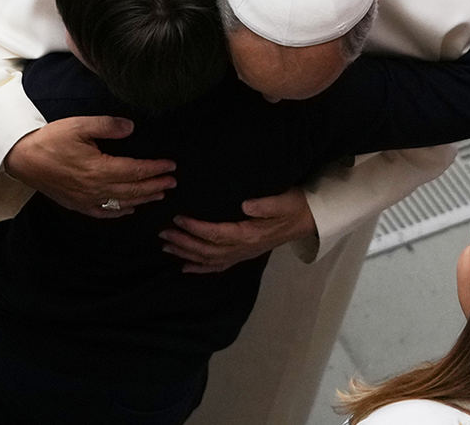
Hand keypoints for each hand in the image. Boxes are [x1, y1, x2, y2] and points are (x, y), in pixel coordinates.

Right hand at [4, 116, 175, 218]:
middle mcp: (96, 189)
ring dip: (143, 199)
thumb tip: (130, 128)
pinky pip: (104, 213)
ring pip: (122, 203)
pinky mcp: (77, 204)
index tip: (171, 166)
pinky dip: (120, 212)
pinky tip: (129, 209)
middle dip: (155, 186)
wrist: (22, 159)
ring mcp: (86, 200)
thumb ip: (108, 126)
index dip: (155, 169)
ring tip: (159, 195)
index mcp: (100, 169)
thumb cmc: (50, 140)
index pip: (135, 171)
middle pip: (133, 190)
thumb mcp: (79, 125)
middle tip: (172, 182)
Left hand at [160, 187, 316, 273]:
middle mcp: (243, 249)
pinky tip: (184, 268)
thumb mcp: (284, 201)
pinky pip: (218, 266)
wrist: (306, 220)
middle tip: (163, 233)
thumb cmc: (293, 206)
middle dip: (184, 243)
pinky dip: (200, 268)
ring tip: (166, 247)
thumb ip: (266, 204)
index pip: (217, 233)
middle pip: (207, 250)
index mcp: (250, 234)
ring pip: (209, 259)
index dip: (196, 228)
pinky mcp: (243, 255)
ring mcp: (242, 254)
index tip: (178, 219)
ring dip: (187, 254)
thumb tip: (245, 205)